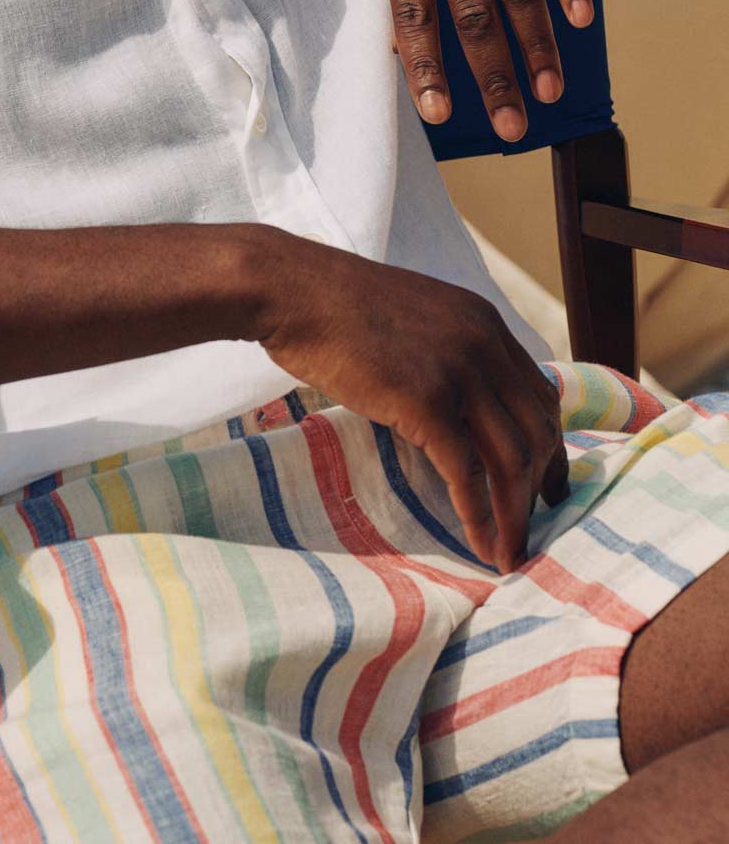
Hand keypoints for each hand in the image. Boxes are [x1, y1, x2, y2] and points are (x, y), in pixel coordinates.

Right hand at [260, 237, 568, 572]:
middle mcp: (484, 344)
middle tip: (531, 528)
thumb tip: (450, 399)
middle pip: (537, 430)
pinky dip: (480, 517)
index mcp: (484, 322)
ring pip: (512, 457)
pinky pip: (467, 472)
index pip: (540, 394)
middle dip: (540, 487)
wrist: (291, 290)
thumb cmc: (331, 305)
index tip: (546, 483)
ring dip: (515, 515)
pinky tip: (481, 546)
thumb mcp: (411, 317)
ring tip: (511, 553)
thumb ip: (443, 350)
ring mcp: (459, 371)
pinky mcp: (425, 401)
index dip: (551, 445)